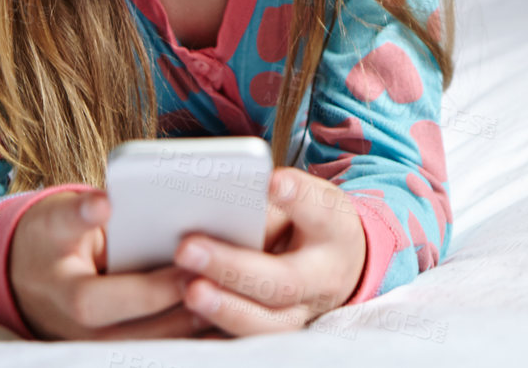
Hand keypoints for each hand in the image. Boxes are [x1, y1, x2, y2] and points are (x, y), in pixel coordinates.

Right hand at [8, 189, 211, 340]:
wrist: (27, 277)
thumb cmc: (49, 239)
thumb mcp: (54, 220)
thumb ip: (79, 213)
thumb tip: (106, 203)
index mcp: (65, 297)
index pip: (103, 302)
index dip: (149, 287)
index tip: (188, 261)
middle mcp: (81, 333)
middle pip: (139, 334)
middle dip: (183, 308)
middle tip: (225, 281)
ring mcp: (100, 348)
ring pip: (154, 348)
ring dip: (192, 326)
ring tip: (233, 298)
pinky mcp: (119, 351)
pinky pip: (159, 348)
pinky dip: (189, 334)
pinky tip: (222, 314)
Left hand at [172, 166, 368, 336]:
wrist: (339, 266)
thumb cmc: (309, 225)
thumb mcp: (302, 203)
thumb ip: (268, 206)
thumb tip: (220, 210)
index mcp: (334, 231)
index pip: (321, 212)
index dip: (298, 197)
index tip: (273, 182)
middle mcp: (324, 278)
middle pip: (284, 281)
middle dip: (233, 268)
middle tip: (188, 249)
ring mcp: (305, 313)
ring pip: (270, 323)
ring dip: (226, 308)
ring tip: (191, 290)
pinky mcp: (281, 333)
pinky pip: (250, 345)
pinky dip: (220, 337)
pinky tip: (192, 320)